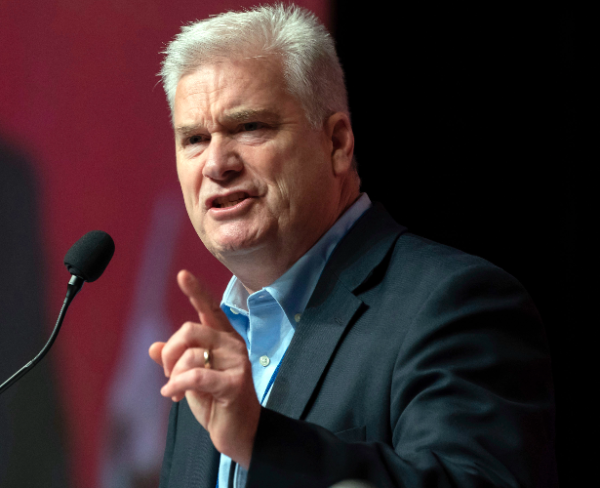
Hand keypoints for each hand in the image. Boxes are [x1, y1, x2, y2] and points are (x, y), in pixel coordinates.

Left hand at [149, 270, 259, 468]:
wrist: (240, 434)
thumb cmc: (216, 404)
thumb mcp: (190, 380)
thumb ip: (175, 361)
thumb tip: (153, 346)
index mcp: (223, 339)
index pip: (209, 309)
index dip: (196, 291)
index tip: (182, 274)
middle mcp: (233, 344)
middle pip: (189, 330)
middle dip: (169, 354)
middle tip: (167, 375)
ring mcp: (237, 362)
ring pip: (189, 355)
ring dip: (173, 377)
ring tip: (175, 392)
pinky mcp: (235, 383)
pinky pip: (195, 376)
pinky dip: (177, 387)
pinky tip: (173, 396)